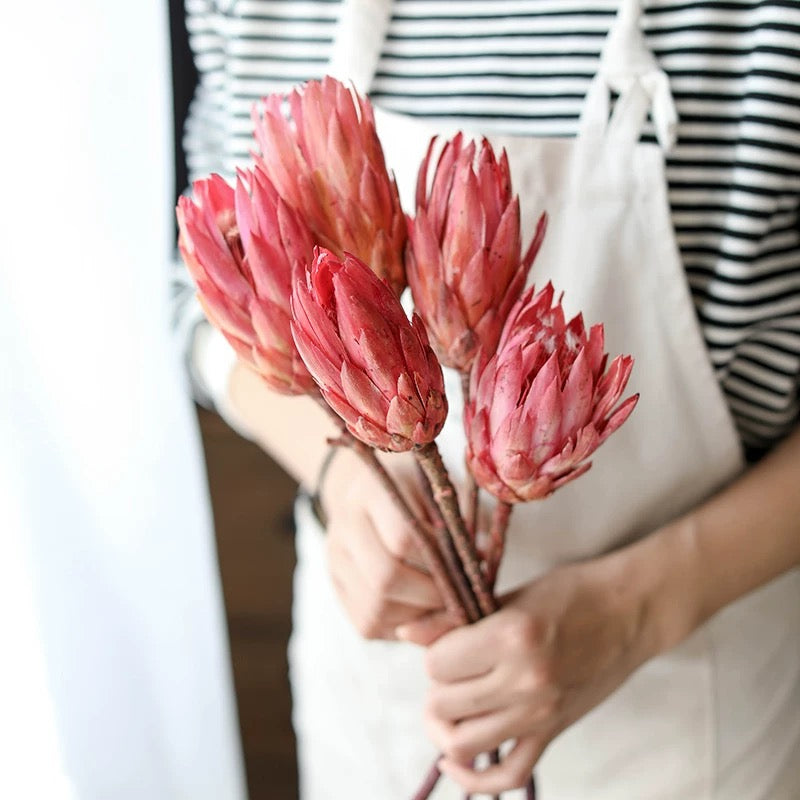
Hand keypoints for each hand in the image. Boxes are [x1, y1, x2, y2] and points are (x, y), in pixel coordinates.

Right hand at [321, 446, 450, 639]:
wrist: (366, 494)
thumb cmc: (414, 493)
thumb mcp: (438, 492)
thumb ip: (457, 520)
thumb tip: (480, 559)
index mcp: (369, 493)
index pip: (403, 539)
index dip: (440, 560)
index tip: (469, 564)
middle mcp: (343, 529)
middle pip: (385, 579)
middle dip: (431, 595)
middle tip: (462, 596)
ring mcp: (335, 562)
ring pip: (376, 608)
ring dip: (419, 615)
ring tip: (447, 604)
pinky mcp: (338, 590)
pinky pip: (369, 623)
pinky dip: (403, 625)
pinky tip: (425, 611)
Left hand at [399, 544, 679, 794]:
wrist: (630, 610)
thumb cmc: (571, 592)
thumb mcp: (511, 596)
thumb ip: (457, 621)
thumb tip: (404, 632)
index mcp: (511, 636)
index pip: (437, 664)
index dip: (433, 653)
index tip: (448, 643)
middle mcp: (525, 680)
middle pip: (443, 703)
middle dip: (436, 688)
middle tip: (450, 672)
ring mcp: (541, 713)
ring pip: (464, 744)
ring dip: (445, 727)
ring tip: (449, 707)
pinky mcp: (555, 732)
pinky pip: (508, 774)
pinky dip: (474, 779)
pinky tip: (454, 761)